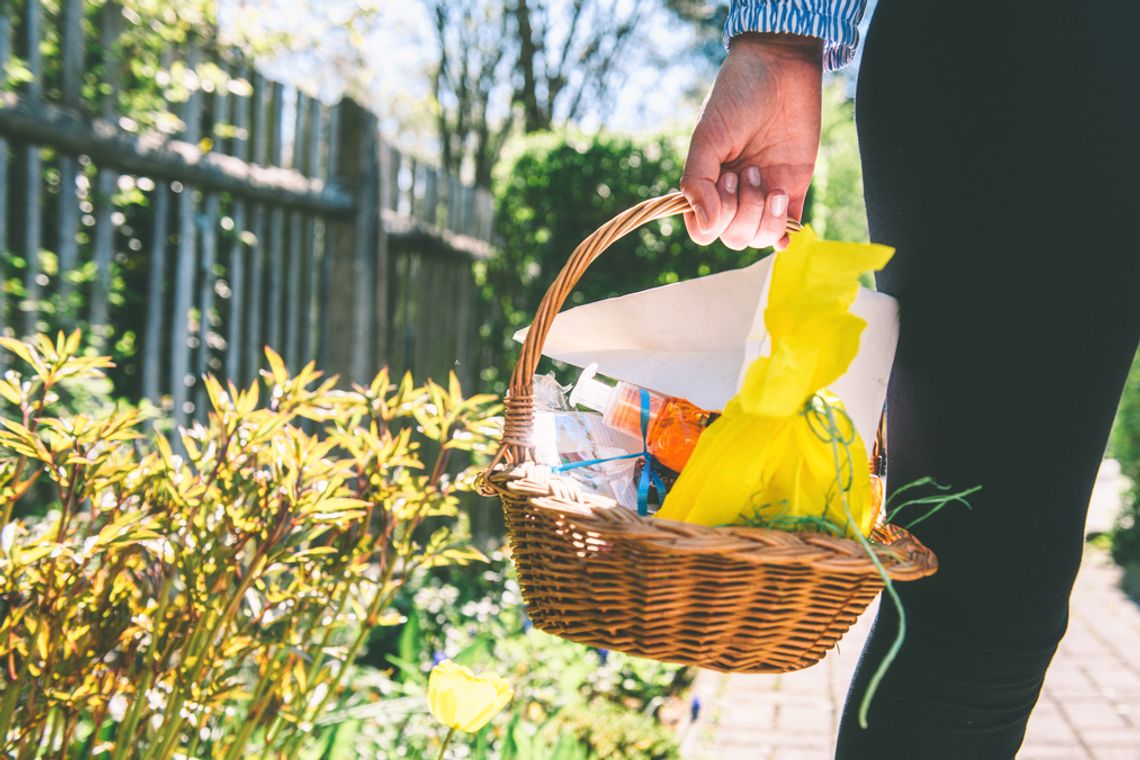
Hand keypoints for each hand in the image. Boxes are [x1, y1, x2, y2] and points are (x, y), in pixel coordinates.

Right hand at [681, 33, 822, 249]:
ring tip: (770, 182)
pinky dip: (786, 230)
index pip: (703, 228)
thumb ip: (698, 180)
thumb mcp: (708, 136)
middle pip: (732, 237)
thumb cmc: (738, 95)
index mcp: (708, 182)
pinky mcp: (794, 187)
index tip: (721, 182)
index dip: (711, 221)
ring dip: (764, 217)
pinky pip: (788, 226)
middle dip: (741, 211)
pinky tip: (785, 215)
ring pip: (759, 236)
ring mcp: (764, 192)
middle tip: (748, 170)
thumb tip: (705, 225)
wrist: (781, 66)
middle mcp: (735, 193)